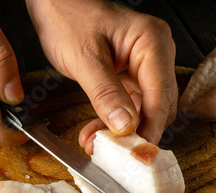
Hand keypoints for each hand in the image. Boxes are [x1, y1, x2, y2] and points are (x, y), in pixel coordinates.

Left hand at [26, 0, 177, 153]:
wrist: (54, 2)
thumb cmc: (67, 14)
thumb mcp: (83, 57)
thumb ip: (105, 93)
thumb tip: (125, 126)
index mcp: (152, 42)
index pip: (160, 95)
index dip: (150, 128)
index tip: (136, 153)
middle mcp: (156, 54)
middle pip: (159, 106)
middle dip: (137, 132)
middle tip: (116, 153)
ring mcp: (146, 66)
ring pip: (145, 110)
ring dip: (123, 130)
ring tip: (97, 143)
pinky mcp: (132, 76)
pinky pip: (130, 105)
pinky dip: (115, 121)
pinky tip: (97, 132)